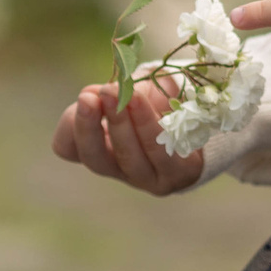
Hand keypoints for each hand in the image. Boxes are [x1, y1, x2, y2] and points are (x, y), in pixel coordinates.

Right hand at [50, 79, 204, 195]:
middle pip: (96, 158)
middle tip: (92, 97)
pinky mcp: (179, 175)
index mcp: (97, 149)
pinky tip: (152, 110)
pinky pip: (163, 153)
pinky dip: (154, 129)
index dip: (71, 127)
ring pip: (130, 157)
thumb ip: (108, 95)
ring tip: (124, 96)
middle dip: (91, 127)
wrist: (202, 118)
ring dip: (125, 125)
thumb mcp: (128, 92)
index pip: (68, 148)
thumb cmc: (156, 102)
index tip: (86, 98)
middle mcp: (118, 170)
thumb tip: (92, 96)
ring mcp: (149, 178)